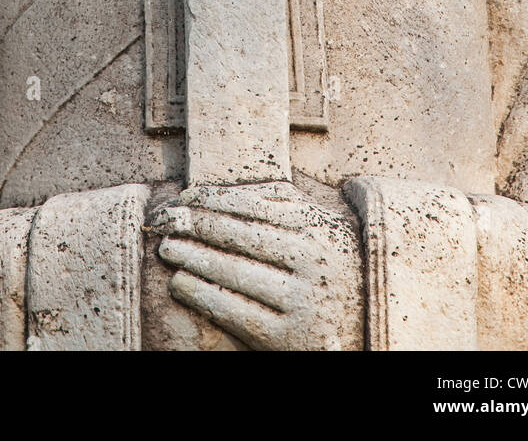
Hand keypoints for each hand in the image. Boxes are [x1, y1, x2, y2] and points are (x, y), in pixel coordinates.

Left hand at [151, 180, 363, 350]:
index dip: (211, 201)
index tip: (182, 199)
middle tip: (165, 220)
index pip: (251, 207)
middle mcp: (309, 260)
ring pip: (234, 273)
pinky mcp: (286, 337)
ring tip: (167, 248)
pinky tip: (180, 283)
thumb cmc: (325, 260)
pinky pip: (235, 312)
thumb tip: (212, 190)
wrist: (362, 321)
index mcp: (313, 226)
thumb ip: (275, 199)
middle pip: (240, 237)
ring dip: (193, 258)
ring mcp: (299, 301)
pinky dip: (202, 295)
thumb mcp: (313, 222)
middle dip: (196, 226)